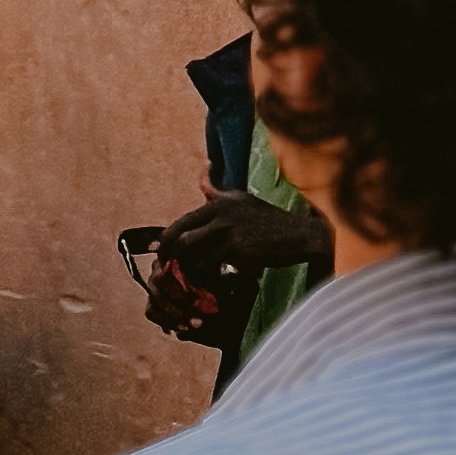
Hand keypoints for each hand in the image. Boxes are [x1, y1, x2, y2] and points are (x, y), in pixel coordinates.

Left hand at [159, 189, 333, 283]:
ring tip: (186, 279)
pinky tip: (207, 284)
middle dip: (169, 256)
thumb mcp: (242, 199)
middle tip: (165, 269)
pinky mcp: (240, 251)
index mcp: (220, 203)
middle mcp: (222, 215)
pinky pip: (214, 269)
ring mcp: (230, 233)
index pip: (182, 221)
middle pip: (182, 239)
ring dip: (187, 270)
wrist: (301, 236)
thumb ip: (218, 191)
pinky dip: (206, 278)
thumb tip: (202, 170)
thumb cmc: (270, 221)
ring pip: (194, 256)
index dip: (165, 237)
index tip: (154, 249)